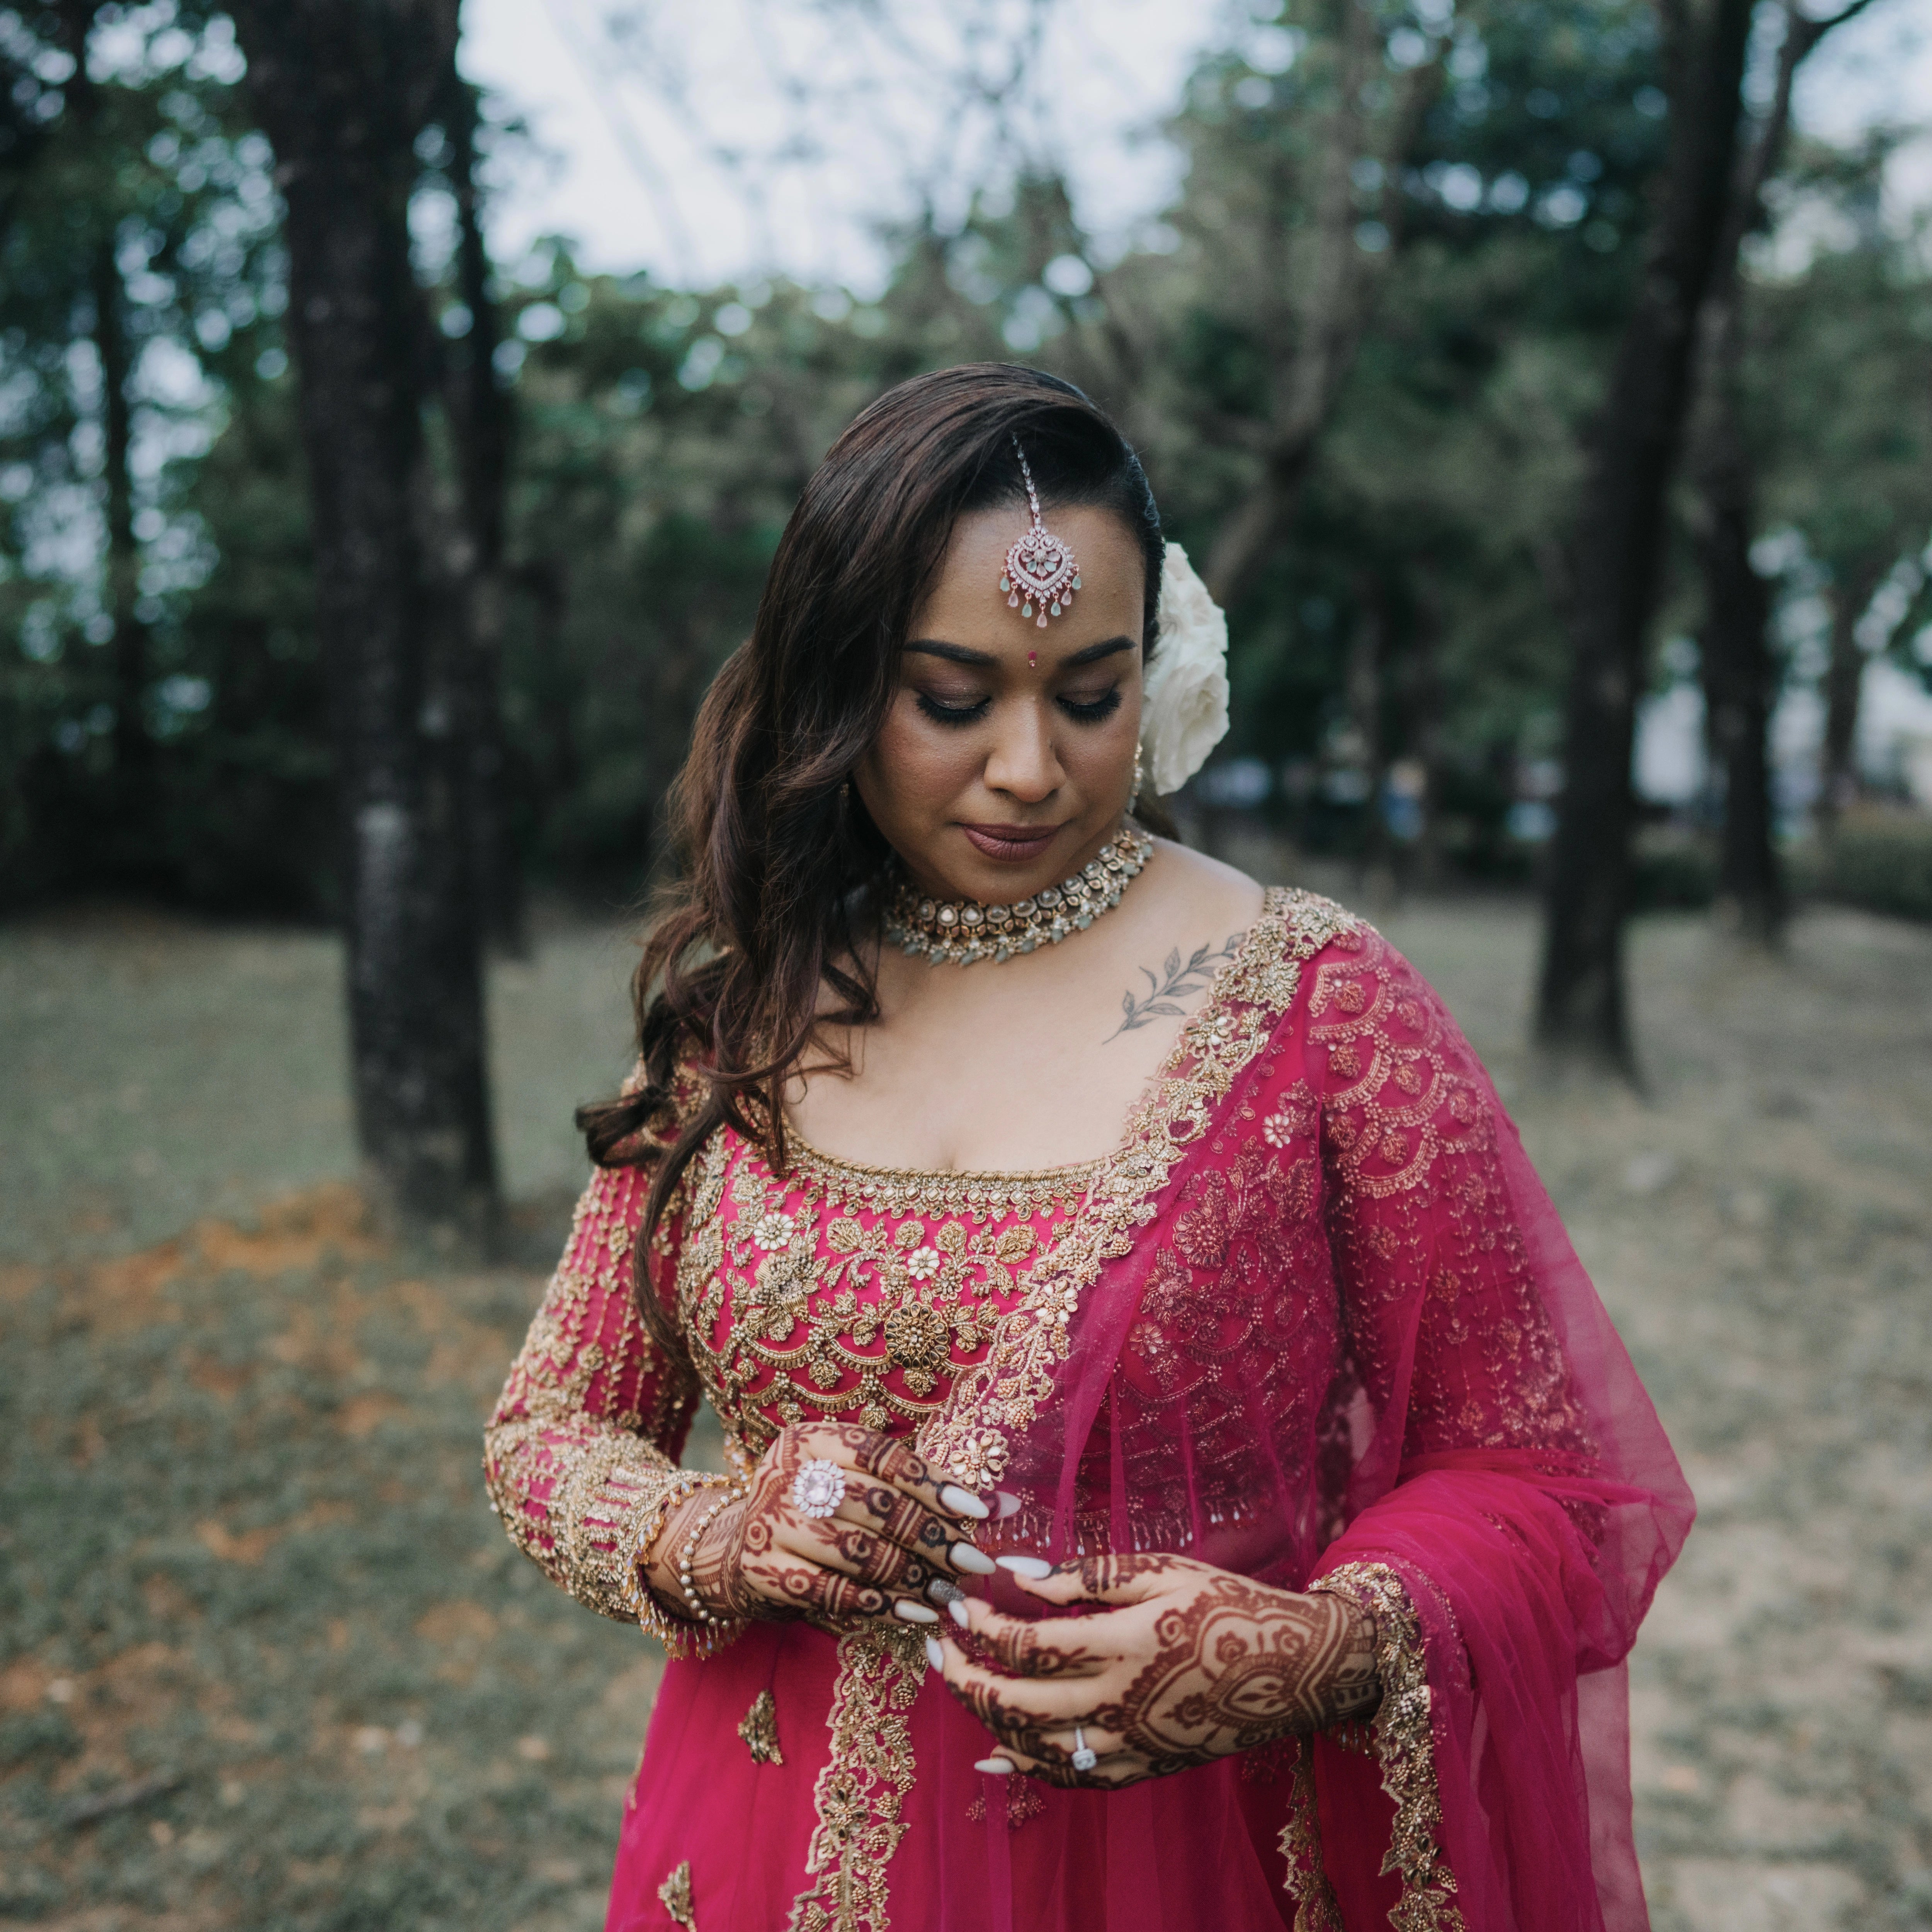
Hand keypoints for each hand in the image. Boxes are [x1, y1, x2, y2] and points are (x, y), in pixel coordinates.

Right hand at [646, 1423, 995, 1630]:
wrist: (734, 1547)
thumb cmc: (818, 1510)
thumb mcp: (856, 1484)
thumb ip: (921, 1490)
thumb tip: (1006, 1506)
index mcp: (813, 1437)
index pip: (884, 1457)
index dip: (935, 1483)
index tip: (978, 1512)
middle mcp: (787, 1472)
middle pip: (876, 1505)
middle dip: (933, 1538)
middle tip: (973, 1563)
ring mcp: (771, 1520)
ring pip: (859, 1550)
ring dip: (913, 1576)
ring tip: (950, 1593)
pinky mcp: (763, 1570)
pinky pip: (833, 1591)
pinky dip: (879, 1603)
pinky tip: (912, 1612)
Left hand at [927, 1554, 1378, 1786]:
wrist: (1296, 1668)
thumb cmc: (1227, 1604)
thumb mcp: (1161, 1569)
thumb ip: (1086, 1575)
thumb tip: (1018, 1576)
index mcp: (1124, 1645)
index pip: (1026, 1645)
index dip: (981, 1625)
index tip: (959, 1601)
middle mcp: (1121, 1704)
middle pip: (1015, 1703)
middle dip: (963, 1675)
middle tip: (936, 1646)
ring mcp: (1131, 1745)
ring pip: (1034, 1747)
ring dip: (985, 1718)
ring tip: (958, 1684)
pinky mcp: (1144, 1769)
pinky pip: (1071, 1778)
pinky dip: (1026, 1768)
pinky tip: (997, 1754)